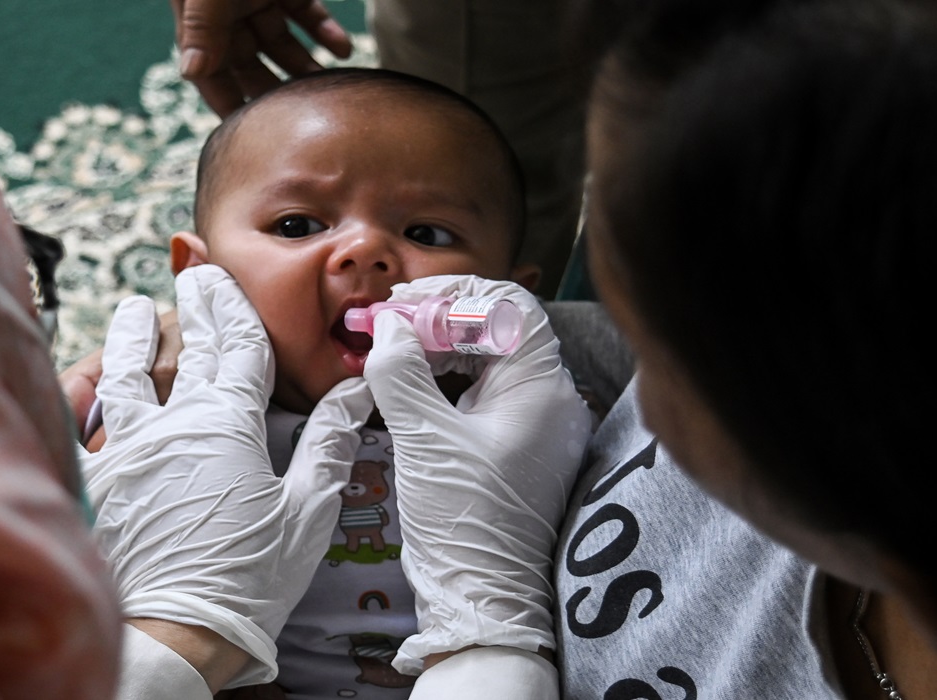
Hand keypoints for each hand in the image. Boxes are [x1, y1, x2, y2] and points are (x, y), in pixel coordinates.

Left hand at [80, 264, 374, 687]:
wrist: (172, 635)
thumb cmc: (248, 578)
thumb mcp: (307, 510)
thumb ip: (329, 441)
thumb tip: (356, 391)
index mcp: (226, 422)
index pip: (233, 345)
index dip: (230, 305)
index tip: (220, 276)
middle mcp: (169, 423)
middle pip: (182, 349)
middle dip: (189, 306)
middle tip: (189, 276)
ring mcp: (122, 449)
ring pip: (122, 376)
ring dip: (128, 338)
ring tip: (131, 311)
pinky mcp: (91, 482)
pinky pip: (75, 424)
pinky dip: (78, 394)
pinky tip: (80, 378)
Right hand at [172, 0, 352, 114]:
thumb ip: (202, 26)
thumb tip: (190, 73)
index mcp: (201, 21)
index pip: (211, 73)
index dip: (227, 104)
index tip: (250, 139)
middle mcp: (227, 15)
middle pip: (250, 66)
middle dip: (273, 94)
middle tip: (301, 122)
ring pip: (282, 43)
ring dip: (305, 68)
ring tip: (329, 91)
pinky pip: (306, 13)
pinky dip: (325, 32)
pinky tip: (344, 50)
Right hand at [361, 275, 592, 674]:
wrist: (483, 602)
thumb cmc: (464, 523)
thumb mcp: (424, 441)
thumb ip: (402, 373)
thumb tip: (389, 327)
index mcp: (542, 389)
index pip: (509, 305)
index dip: (454, 294)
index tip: (403, 304)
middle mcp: (549, 400)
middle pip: (499, 328)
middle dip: (440, 319)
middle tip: (387, 325)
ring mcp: (534, 426)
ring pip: (488, 360)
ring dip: (439, 347)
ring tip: (390, 349)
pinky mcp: (514, 448)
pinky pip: (482, 393)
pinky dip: (446, 379)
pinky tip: (409, 384)